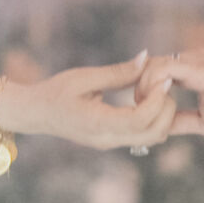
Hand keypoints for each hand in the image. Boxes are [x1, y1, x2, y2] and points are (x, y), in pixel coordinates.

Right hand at [0, 56, 177, 151]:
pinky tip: (146, 98)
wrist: (36, 114)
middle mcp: (107, 139)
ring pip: (153, 138)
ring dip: (163, 116)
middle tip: (164, 84)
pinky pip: (144, 135)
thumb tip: (146, 59)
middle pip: (154, 134)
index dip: (158, 100)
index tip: (165, 79)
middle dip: (167, 110)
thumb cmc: (55, 91)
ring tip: (154, 91)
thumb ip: (118, 72)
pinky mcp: (113, 141)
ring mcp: (111, 143)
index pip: (140, 119)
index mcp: (98, 123)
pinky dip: (154, 119)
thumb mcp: (84, 77)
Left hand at [139, 44, 203, 142]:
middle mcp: (191, 59)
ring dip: (143, 89)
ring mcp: (195, 61)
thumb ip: (183, 122)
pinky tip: (155, 105)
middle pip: (149, 66)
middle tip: (139, 113)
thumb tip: (162, 129)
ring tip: (146, 111)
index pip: (158, 72)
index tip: (142, 112)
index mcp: (193, 69)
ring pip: (152, 65)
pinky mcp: (199, 68)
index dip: (145, 90)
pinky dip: (154, 87)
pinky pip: (164, 70)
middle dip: (138, 89)